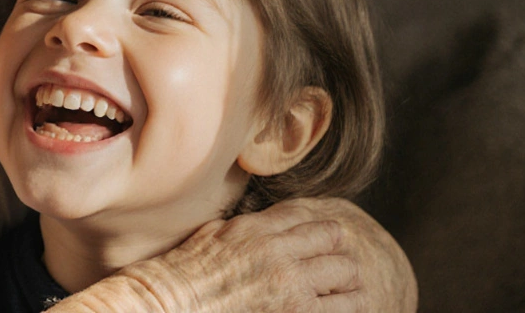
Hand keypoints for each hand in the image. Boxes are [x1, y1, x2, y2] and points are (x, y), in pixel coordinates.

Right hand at [50, 197, 415, 312]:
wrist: (173, 303)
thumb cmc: (185, 272)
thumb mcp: (216, 235)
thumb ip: (249, 228)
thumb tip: (267, 224)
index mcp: (260, 229)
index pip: (314, 220)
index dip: (325, 235)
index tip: (324, 247)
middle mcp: (281, 253)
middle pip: (339, 244)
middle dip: (340, 260)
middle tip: (334, 275)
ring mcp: (292, 287)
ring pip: (351, 277)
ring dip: (349, 288)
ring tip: (341, 298)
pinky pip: (341, 311)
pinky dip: (343, 311)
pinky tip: (336, 312)